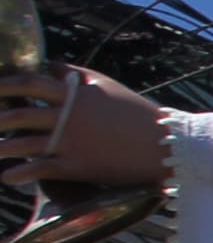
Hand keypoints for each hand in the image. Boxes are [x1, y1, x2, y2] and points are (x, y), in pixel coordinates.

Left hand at [0, 63, 172, 188]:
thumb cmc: (136, 112)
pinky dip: (21, 173)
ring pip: (25, 143)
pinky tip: (6, 176)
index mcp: (76, 95)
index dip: (5, 83)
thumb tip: (48, 66)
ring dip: (1, 146)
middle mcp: (70, 117)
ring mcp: (73, 143)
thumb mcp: (107, 85)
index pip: (30, 82)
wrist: (166, 144)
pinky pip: (43, 169)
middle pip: (20, 114)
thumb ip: (76, 75)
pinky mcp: (80, 167)